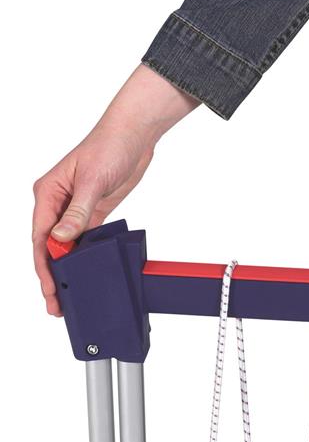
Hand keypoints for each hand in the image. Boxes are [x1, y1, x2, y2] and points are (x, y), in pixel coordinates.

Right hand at [33, 65, 198, 315]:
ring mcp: (75, 209)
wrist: (133, 138)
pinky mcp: (94, 212)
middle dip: (52, 275)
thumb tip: (61, 239)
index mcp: (47, 194)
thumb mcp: (92, 182)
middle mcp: (57, 204)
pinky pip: (84, 239)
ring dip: (67, 269)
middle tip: (56, 304)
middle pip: (50, 246)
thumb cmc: (108, 148)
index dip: (44, 265)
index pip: (41, 237)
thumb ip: (77, 213)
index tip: (50, 287)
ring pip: (66, 246)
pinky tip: (86, 272)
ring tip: (70, 294)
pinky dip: (83, 256)